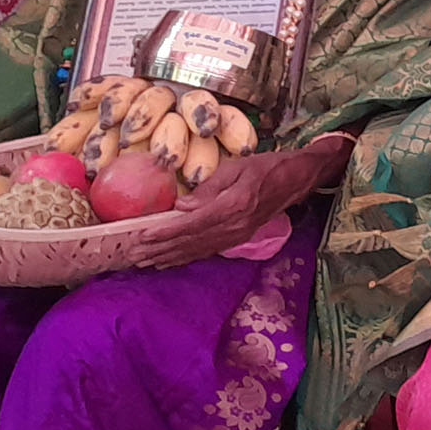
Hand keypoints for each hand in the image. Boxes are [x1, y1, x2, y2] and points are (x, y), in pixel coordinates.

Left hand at [139, 148, 317, 267]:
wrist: (298, 179)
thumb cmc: (267, 167)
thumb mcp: (237, 167)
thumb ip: (209, 187)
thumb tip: (181, 207)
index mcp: (234, 206)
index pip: (192, 224)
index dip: (165, 232)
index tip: (142, 236)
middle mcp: (235, 226)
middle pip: (191, 242)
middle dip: (160, 250)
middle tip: (132, 256)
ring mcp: (238, 235)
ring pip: (198, 250)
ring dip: (169, 257)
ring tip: (144, 263)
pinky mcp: (239, 237)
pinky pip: (208, 251)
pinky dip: (187, 257)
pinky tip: (170, 261)